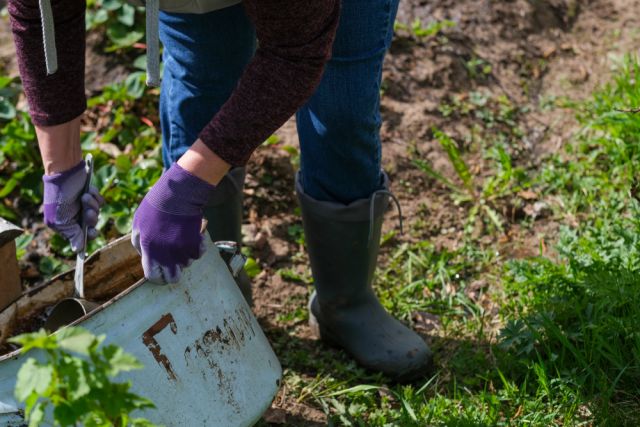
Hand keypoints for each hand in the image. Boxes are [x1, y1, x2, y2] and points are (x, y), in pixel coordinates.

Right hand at [43, 160, 103, 252]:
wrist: (65, 171)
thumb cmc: (59, 196)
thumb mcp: (61, 218)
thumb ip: (71, 234)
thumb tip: (78, 250)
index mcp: (64, 224)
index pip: (79, 236)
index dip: (87, 236)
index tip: (91, 233)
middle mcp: (74, 216)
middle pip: (91, 226)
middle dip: (91, 219)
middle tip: (88, 212)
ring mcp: (83, 205)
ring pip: (97, 213)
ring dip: (92, 205)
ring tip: (84, 197)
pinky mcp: (91, 195)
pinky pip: (101, 202)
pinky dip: (96, 197)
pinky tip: (88, 190)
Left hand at [131, 163, 215, 283]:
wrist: (177, 194)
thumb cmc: (156, 206)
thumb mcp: (138, 223)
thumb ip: (140, 242)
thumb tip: (145, 255)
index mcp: (149, 249)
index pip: (153, 276)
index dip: (158, 277)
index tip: (161, 273)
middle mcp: (165, 253)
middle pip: (174, 278)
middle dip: (174, 272)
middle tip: (175, 263)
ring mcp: (181, 250)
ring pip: (187, 264)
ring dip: (185, 255)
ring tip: (182, 240)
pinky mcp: (195, 244)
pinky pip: (199, 254)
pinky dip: (197, 248)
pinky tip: (193, 237)